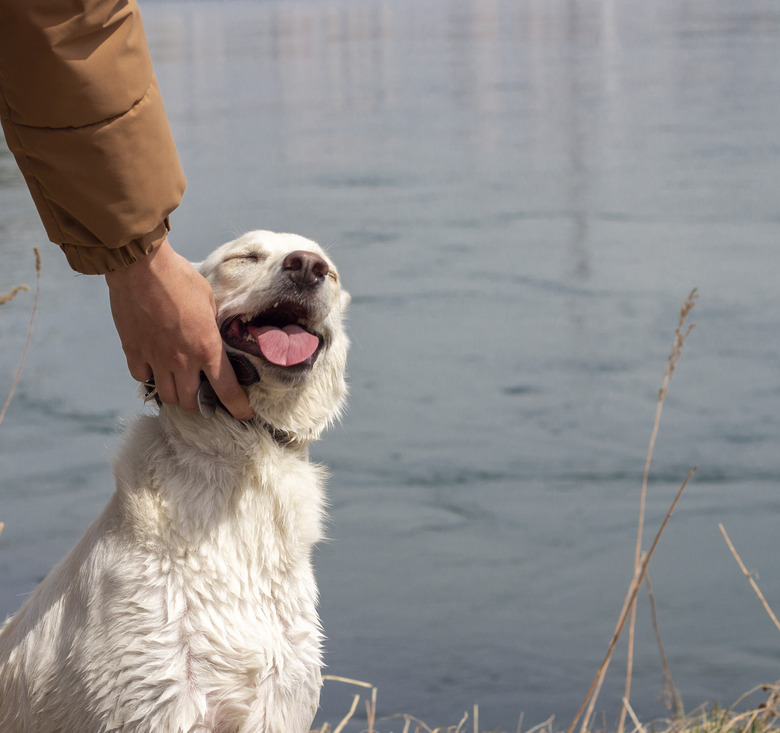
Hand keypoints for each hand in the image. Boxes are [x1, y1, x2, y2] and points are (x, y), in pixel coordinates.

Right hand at [104, 238, 253, 419]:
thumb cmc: (180, 278)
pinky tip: (154, 367)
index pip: (226, 390)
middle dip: (200, 404)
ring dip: (176, 395)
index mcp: (207, 348)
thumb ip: (212, 326)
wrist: (141, 268)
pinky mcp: (133, 351)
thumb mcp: (210, 301)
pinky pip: (142, 376)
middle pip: (191, 402)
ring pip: (166, 395)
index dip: (237, 407)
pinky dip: (150, 376)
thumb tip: (213, 333)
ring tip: (180, 385)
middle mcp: (182, 360)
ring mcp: (155, 358)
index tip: (244, 414)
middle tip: (204, 396)